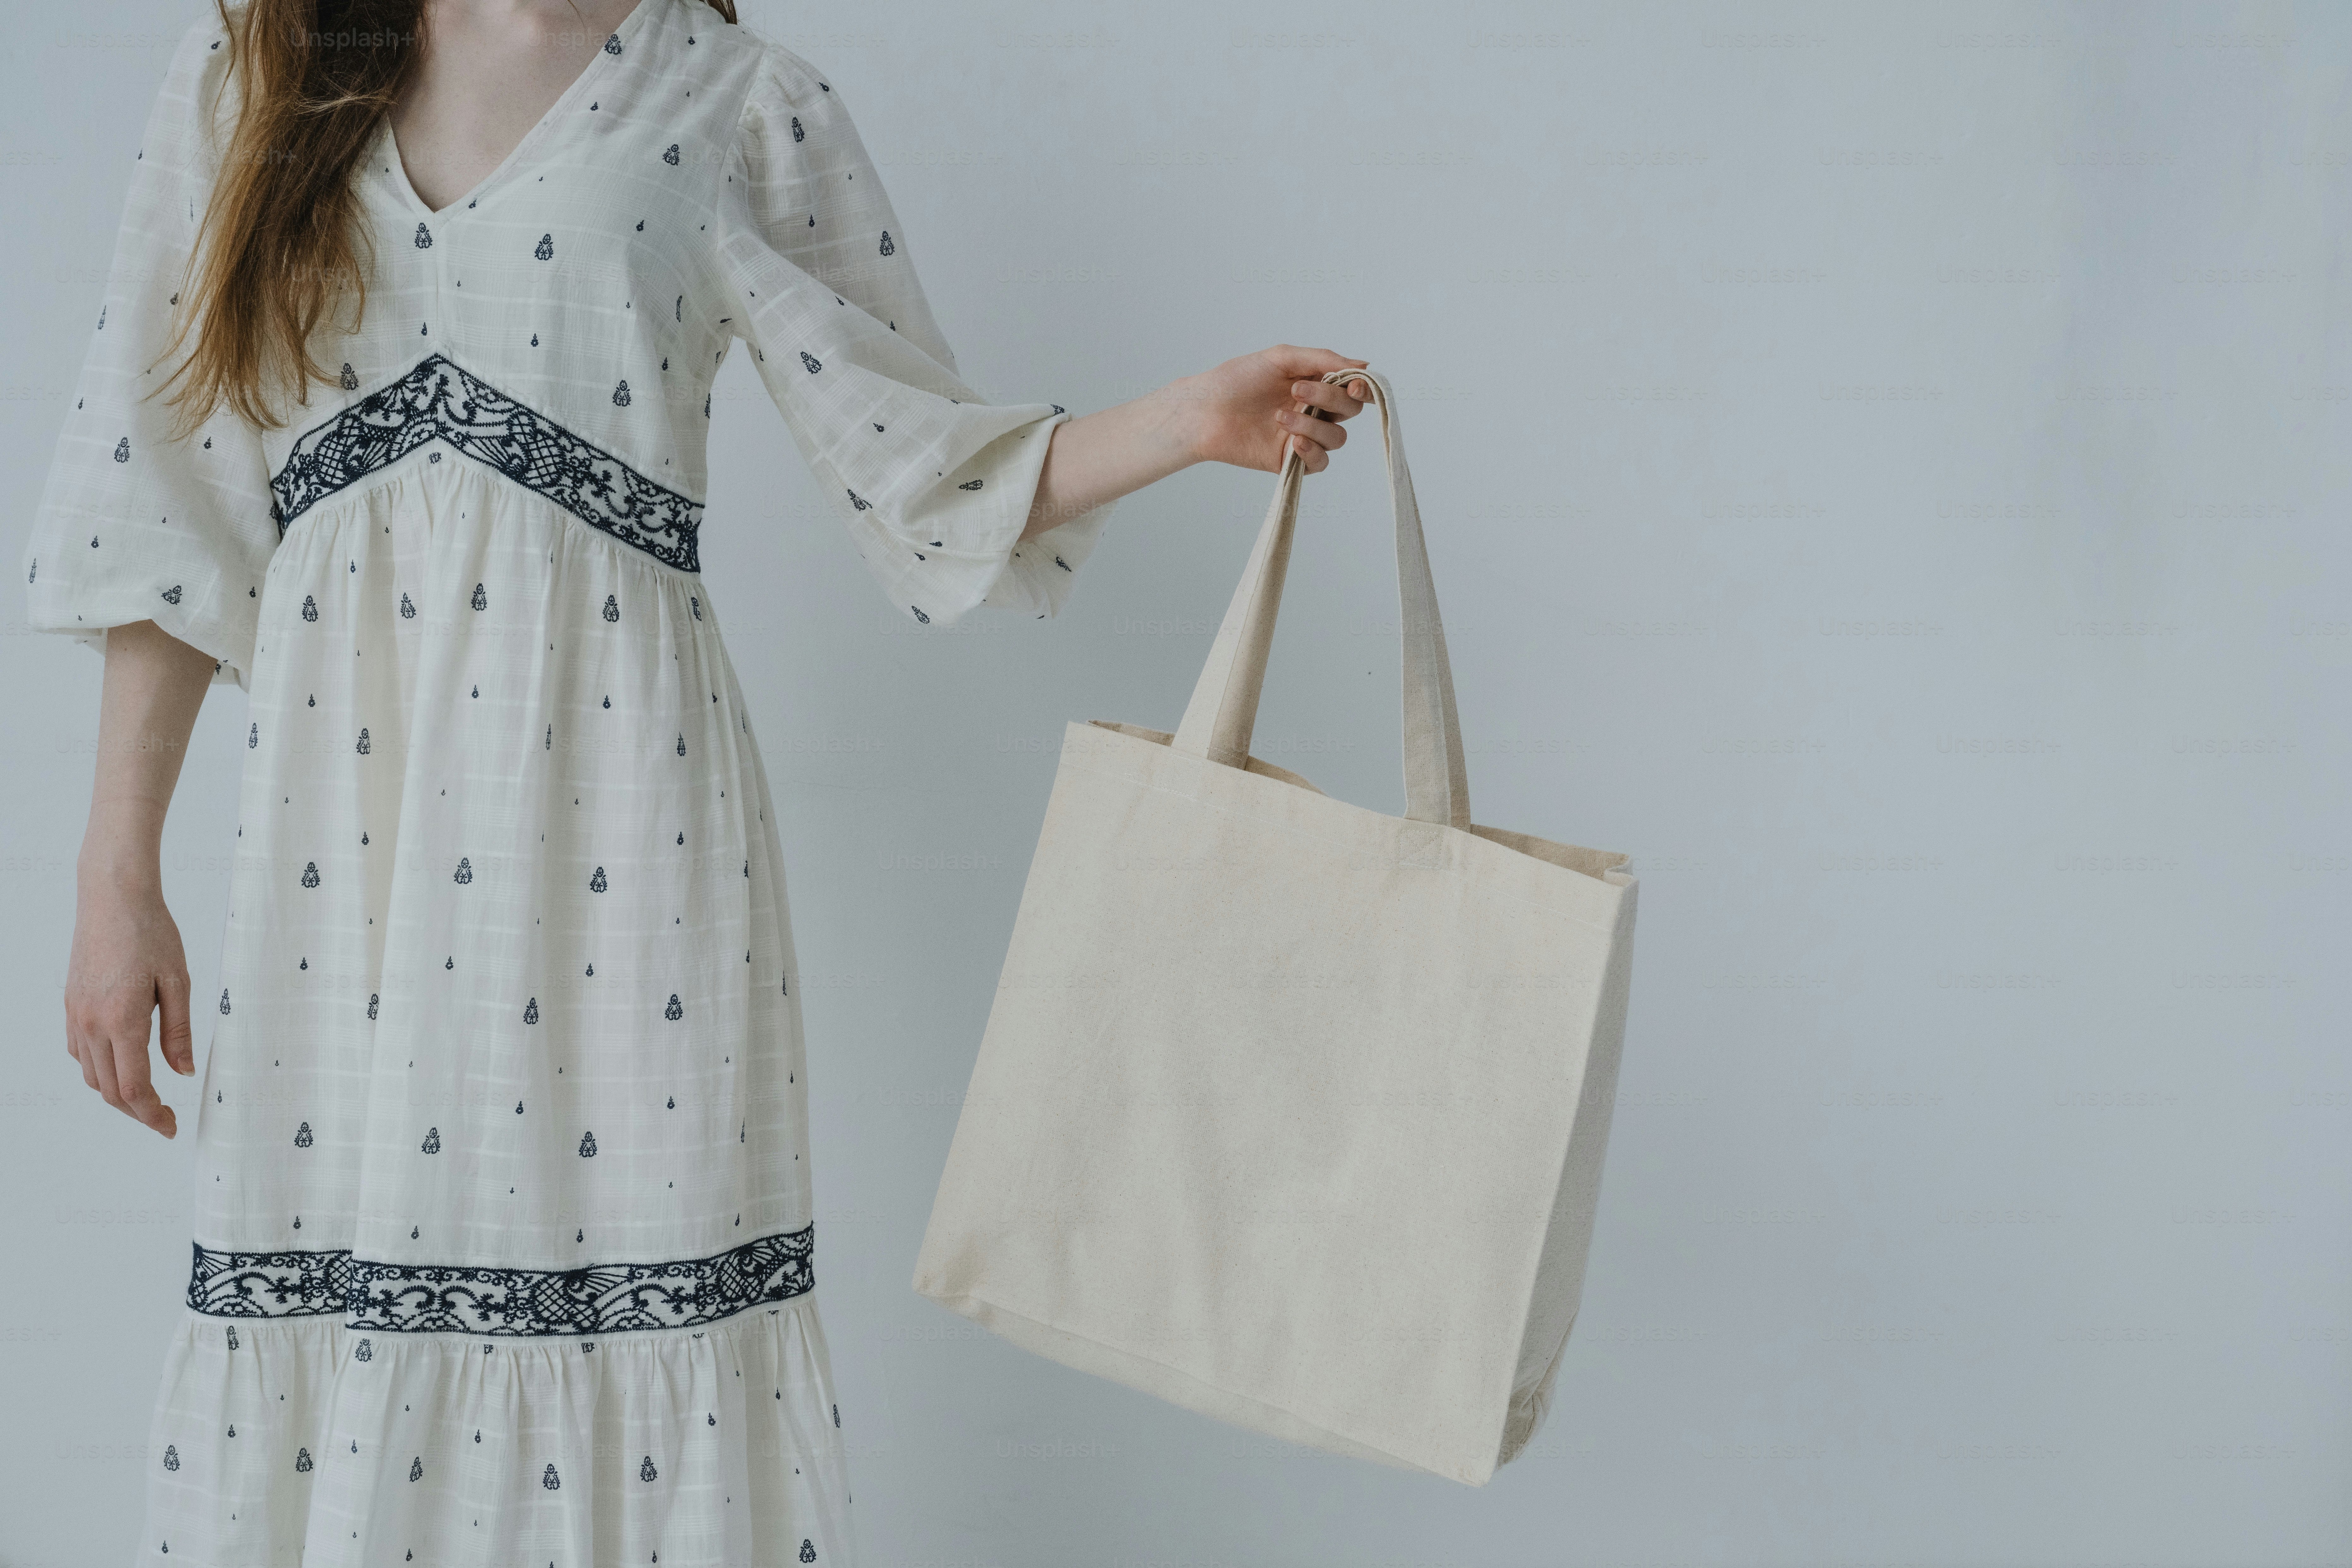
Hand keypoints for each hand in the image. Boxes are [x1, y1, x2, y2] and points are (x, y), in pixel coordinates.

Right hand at [65, 860, 194, 1137]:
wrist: (112, 897)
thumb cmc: (151, 933)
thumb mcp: (178, 981)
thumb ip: (179, 1031)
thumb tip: (183, 1072)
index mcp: (122, 1020)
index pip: (134, 1087)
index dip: (152, 1115)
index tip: (170, 1127)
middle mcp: (92, 1023)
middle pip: (109, 1090)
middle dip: (137, 1112)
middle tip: (163, 1120)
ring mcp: (76, 1015)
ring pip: (91, 1075)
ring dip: (117, 1094)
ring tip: (147, 1098)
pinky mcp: (71, 1006)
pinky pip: (80, 1053)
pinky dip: (100, 1069)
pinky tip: (122, 1065)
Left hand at [1177, 344, 1371, 474]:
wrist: (1206, 410)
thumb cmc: (1237, 380)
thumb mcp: (1281, 358)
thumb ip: (1323, 359)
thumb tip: (1364, 364)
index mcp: (1315, 383)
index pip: (1353, 389)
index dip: (1361, 389)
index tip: (1353, 385)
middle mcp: (1314, 410)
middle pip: (1349, 411)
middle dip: (1329, 400)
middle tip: (1297, 390)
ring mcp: (1304, 436)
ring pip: (1337, 438)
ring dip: (1313, 425)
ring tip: (1279, 416)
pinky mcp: (1290, 461)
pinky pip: (1320, 462)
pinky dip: (1312, 452)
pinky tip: (1293, 442)